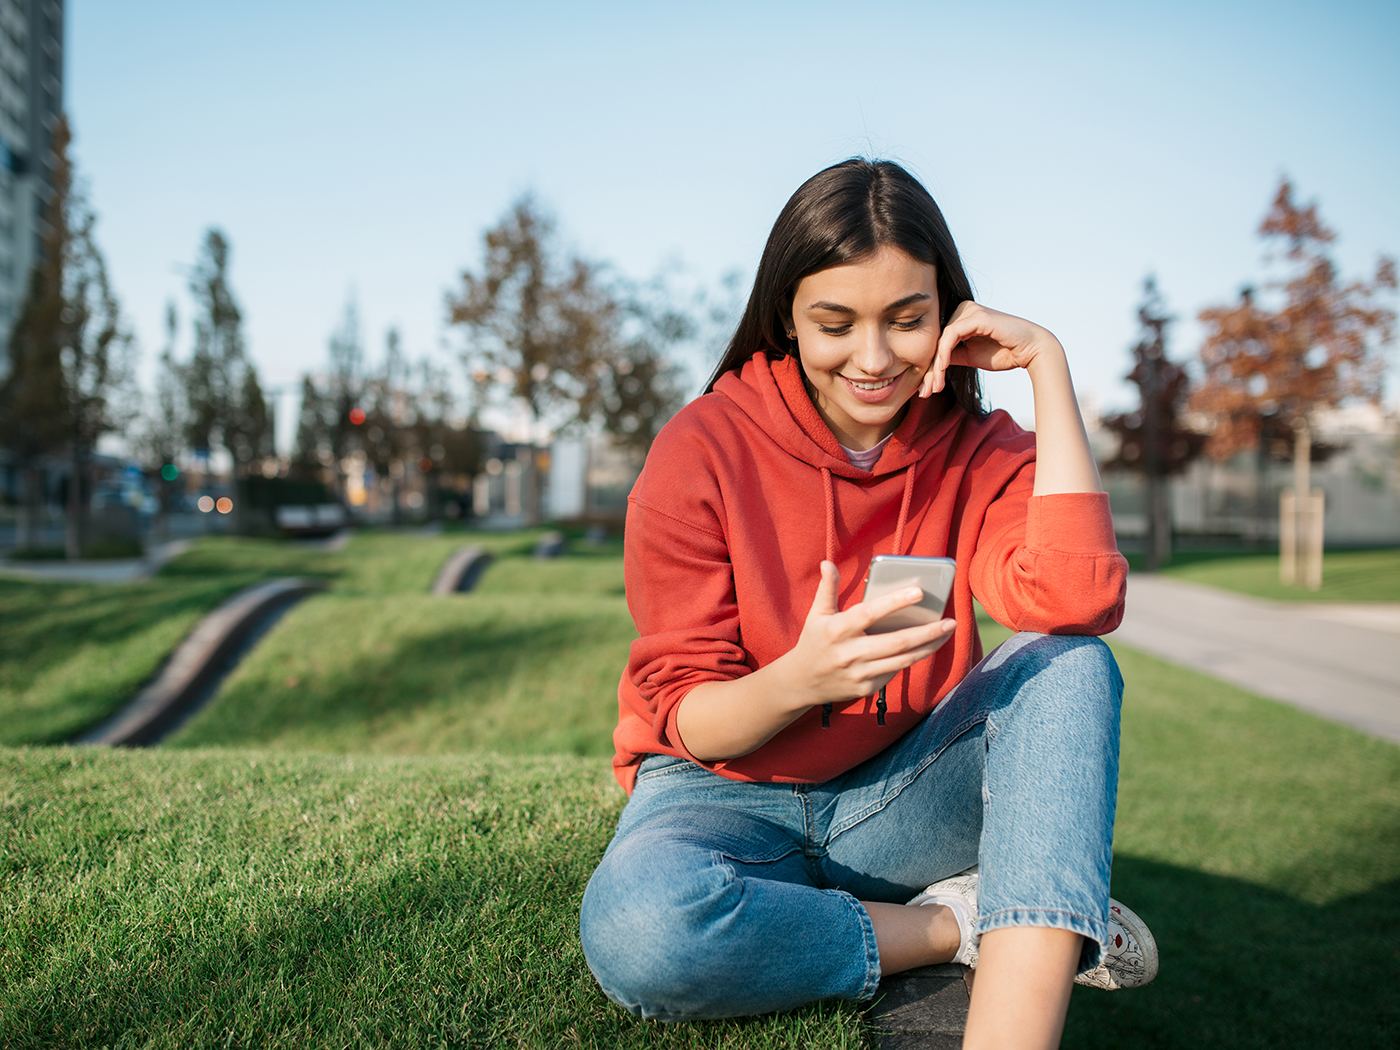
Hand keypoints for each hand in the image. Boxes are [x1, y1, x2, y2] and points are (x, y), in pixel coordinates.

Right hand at [786, 561, 954, 704]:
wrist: (800, 682)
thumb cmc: (813, 642)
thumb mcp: (817, 614)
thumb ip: (828, 588)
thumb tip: (828, 563)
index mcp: (836, 629)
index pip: (870, 613)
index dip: (895, 602)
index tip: (919, 591)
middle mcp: (849, 653)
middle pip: (896, 642)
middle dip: (926, 632)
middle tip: (950, 621)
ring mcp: (858, 673)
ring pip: (902, 660)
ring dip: (928, 647)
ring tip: (946, 633)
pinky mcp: (865, 688)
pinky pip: (894, 672)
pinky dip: (911, 659)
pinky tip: (925, 647)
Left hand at [919, 301, 1065, 397]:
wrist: (1031, 351)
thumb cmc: (1003, 352)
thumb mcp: (970, 356)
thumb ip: (951, 356)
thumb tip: (930, 368)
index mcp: (960, 317)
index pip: (938, 344)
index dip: (930, 368)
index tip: (925, 391)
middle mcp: (963, 310)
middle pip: (936, 342)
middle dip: (930, 370)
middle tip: (925, 393)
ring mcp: (970, 311)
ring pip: (941, 340)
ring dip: (935, 366)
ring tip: (935, 387)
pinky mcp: (976, 316)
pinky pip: (952, 334)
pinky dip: (944, 353)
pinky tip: (942, 369)